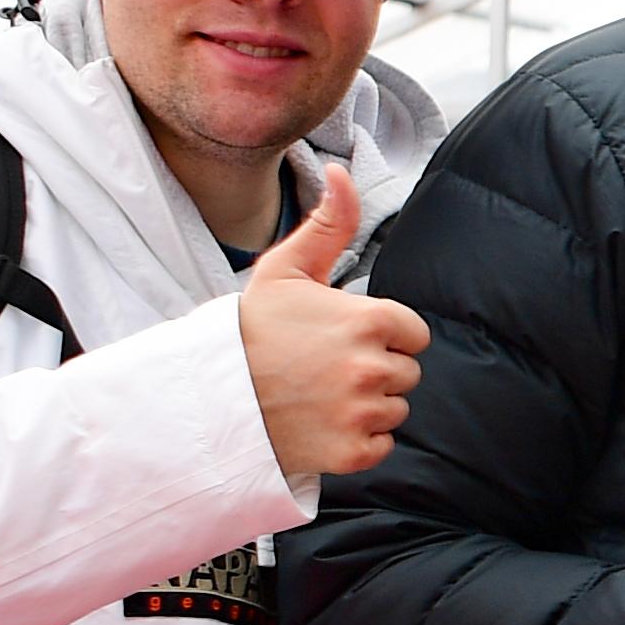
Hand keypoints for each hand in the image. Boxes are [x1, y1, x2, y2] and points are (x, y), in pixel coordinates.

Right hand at [239, 171, 430, 479]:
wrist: (211, 396)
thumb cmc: (252, 329)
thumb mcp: (286, 268)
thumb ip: (328, 222)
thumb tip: (341, 172)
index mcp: (370, 320)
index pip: (413, 333)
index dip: (383, 334)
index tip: (344, 337)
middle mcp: (372, 367)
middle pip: (407, 372)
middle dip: (376, 368)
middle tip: (325, 366)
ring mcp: (362, 413)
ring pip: (395, 410)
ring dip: (367, 404)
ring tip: (319, 394)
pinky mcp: (352, 453)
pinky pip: (381, 446)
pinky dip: (357, 440)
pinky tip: (321, 423)